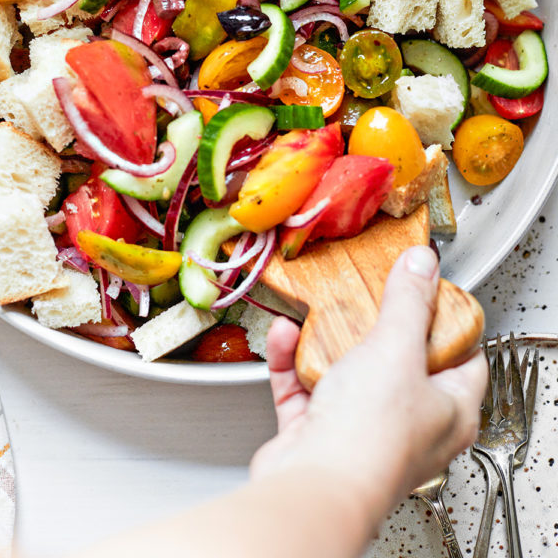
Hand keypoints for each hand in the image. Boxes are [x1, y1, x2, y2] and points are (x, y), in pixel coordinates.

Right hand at [252, 246, 486, 517]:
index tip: (423, 286)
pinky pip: (304, 385)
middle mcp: (409, 425)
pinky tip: (286, 334)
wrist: (314, 483)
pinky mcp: (317, 433)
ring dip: (326, 337)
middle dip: (375, 323)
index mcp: (450, 411)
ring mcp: (361, 429)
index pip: (462, 355)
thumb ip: (409, 301)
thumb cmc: (370, 436)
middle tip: (366, 290)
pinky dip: (292, 358)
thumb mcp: (397, 347)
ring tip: (320, 308)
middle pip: (398, 359)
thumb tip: (423, 265)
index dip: (445, 317)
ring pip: (346, 371)